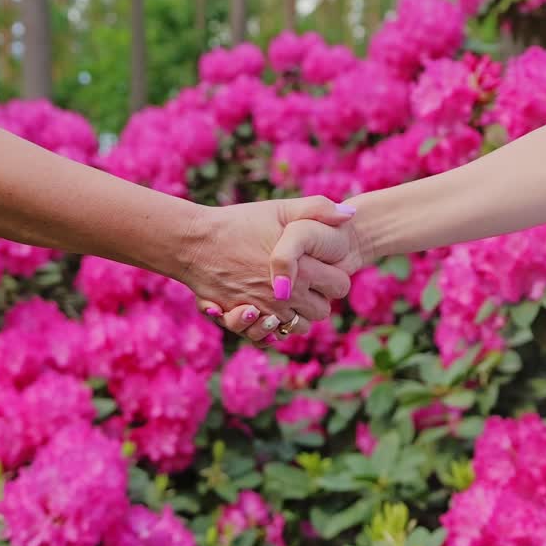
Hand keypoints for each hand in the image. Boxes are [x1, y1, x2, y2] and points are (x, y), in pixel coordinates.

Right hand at [204, 206, 372, 342]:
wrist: (195, 243)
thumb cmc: (239, 223)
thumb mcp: (280, 209)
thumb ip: (318, 209)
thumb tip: (350, 214)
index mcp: (303, 270)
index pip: (340, 286)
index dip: (332, 276)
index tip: (319, 266)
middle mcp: (288, 297)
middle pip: (322, 312)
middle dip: (316, 299)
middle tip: (302, 280)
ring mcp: (266, 312)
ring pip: (297, 327)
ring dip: (294, 315)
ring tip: (283, 293)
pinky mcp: (245, 321)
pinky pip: (270, 336)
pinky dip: (270, 327)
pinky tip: (265, 309)